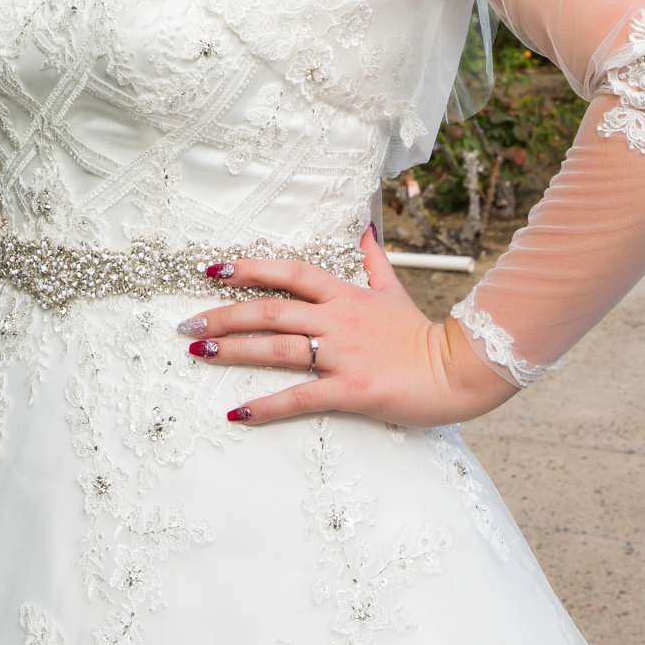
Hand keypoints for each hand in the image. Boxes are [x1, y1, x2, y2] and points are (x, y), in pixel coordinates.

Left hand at [180, 226, 517, 429]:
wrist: (457, 369)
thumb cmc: (420, 334)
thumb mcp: (394, 291)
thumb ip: (373, 262)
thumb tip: (363, 230)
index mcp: (344, 295)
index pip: (289, 273)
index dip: (250, 269)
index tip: (214, 270)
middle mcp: (337, 319)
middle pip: (270, 310)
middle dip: (224, 316)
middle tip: (187, 324)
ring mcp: (342, 355)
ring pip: (277, 347)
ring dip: (233, 350)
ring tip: (198, 353)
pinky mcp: (351, 390)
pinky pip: (301, 398)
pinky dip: (266, 407)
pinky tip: (237, 414)